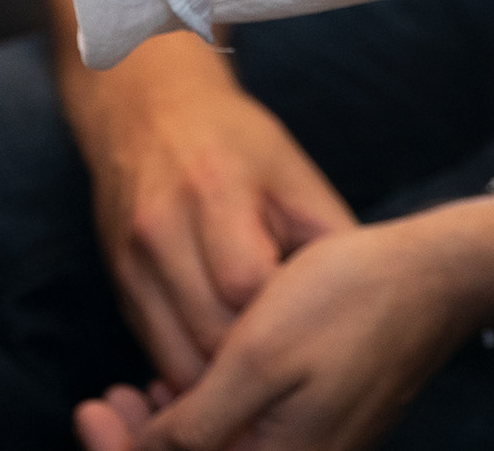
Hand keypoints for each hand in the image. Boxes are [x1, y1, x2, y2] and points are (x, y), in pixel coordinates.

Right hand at [63, 35, 355, 385]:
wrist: (149, 112)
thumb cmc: (238, 144)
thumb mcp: (294, 173)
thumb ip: (330, 237)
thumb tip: (372, 306)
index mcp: (214, 190)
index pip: (248, 285)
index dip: (288, 319)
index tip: (321, 332)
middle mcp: (162, 230)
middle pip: (211, 334)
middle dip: (260, 363)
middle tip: (303, 370)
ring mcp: (133, 265)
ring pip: (179, 361)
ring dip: (227, 383)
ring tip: (272, 379)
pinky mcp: (121, 289)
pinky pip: (159, 354)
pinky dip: (196, 372)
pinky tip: (233, 370)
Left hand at [73, 201, 493, 450]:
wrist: (433, 276)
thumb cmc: (347, 301)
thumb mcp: (258, 355)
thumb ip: (199, 422)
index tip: (87, 411)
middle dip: (140, 447)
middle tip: (99, 401)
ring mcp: (313, 450)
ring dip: (170, 436)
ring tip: (131, 391)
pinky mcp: (319, 431)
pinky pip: (249, 442)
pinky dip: (208, 424)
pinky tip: (183, 391)